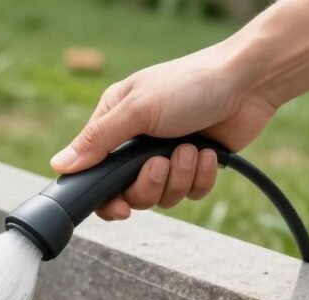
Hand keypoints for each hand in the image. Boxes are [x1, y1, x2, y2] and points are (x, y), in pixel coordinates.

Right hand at [51, 44, 277, 219]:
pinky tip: (209, 152)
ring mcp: (166, 156)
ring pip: (162, 197)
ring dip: (180, 177)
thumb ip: (97, 140)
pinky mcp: (195, 166)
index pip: (94, 173)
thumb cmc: (190, 84)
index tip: (121, 208)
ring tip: (191, 149)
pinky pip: (190, 193)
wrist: (249, 82)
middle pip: (129, 194)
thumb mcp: (136, 110)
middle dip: (149, 185)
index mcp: (114, 124)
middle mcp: (136, 143)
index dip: (106, 198)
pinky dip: (201, 176)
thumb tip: (59, 165)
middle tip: (161, 164)